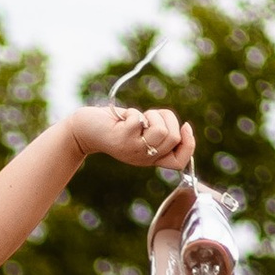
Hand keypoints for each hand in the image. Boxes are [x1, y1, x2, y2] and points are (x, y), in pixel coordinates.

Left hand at [69, 101, 194, 172]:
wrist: (85, 129)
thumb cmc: (115, 126)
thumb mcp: (141, 132)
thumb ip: (158, 133)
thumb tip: (184, 128)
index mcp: (151, 158)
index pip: (180, 162)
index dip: (189, 145)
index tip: (185, 126)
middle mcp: (144, 158)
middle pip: (174, 139)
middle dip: (168, 118)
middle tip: (150, 116)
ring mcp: (134, 149)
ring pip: (162, 131)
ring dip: (154, 115)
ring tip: (138, 117)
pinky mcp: (123, 138)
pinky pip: (141, 120)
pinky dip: (133, 112)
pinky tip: (121, 118)